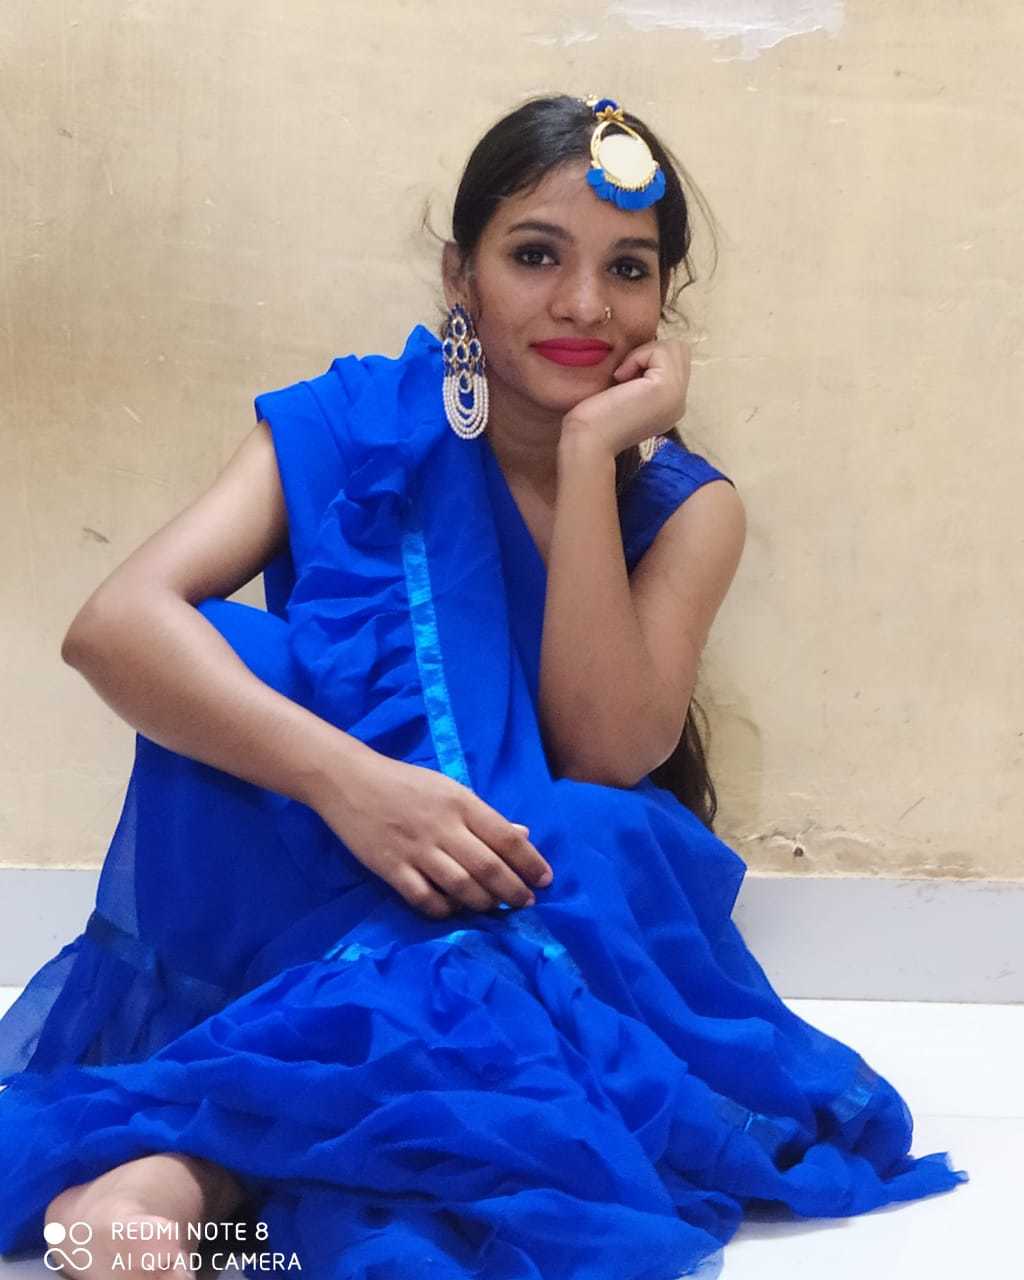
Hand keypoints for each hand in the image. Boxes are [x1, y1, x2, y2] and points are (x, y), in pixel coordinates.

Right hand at [314, 751, 554, 919]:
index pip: (506, 837)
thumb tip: (524, 834)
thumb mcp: (449, 788)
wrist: (349, 781)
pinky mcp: (390, 868)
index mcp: (460, 802)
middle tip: (525, 902)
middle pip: (488, 868)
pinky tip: (455, 910)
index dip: (530, 862)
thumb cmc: (405, 782)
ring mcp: (416, 850)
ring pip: (461, 887)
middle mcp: (442, 827)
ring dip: (484, 903)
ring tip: (495, 907)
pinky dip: (445, 910)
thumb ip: (484, 815)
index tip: (545, 879)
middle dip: (513, 890)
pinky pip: (425, 899)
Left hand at [561, 336, 690, 457]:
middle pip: (679, 351)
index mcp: (670, 406)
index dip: (648, 360)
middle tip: (625, 377)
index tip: (624, 382)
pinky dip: (637, 357)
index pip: (675, 362)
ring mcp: (677, 396)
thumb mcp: (628, 394)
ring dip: (644, 354)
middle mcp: (679, 403)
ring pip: (674, 348)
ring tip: (623, 379)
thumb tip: (649, 353)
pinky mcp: (667, 388)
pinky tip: (621, 379)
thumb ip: (644, 376)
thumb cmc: (595, 419)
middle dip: (650, 353)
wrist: (587, 441)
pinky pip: (661, 351)